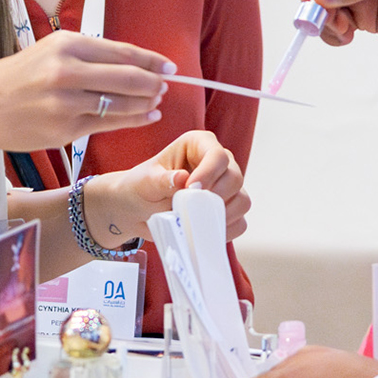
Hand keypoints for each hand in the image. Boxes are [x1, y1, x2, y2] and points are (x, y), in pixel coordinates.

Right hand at [0, 30, 173, 161]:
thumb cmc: (14, 78)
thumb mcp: (48, 53)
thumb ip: (88, 56)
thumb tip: (134, 63)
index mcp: (64, 44)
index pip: (120, 52)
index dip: (150, 60)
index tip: (168, 66)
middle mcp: (66, 71)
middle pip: (127, 77)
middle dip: (153, 83)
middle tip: (167, 85)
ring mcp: (65, 103)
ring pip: (120, 103)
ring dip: (145, 103)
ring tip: (157, 102)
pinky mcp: (64, 130)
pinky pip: (107, 125)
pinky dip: (132, 120)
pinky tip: (145, 117)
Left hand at [88, 130, 249, 245]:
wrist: (136, 211)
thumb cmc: (140, 188)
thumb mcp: (145, 182)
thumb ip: (163, 180)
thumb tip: (183, 178)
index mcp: (198, 144)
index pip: (217, 155)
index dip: (209, 173)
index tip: (191, 190)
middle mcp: (217, 163)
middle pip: (235, 177)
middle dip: (215, 197)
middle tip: (191, 210)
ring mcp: (225, 187)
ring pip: (242, 200)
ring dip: (222, 216)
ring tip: (196, 222)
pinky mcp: (226, 210)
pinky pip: (240, 222)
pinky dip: (225, 231)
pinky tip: (203, 232)